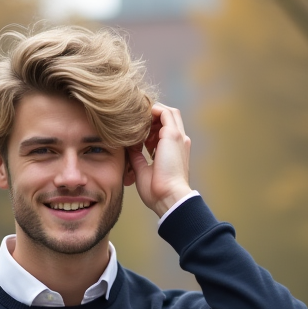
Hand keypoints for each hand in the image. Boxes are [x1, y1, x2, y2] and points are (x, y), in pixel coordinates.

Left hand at [129, 103, 193, 217]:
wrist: (169, 197)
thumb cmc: (157, 191)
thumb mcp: (143, 169)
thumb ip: (137, 155)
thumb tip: (128, 145)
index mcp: (175, 150)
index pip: (165, 129)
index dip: (150, 128)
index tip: (137, 137)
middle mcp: (179, 141)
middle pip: (168, 117)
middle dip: (152, 118)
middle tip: (136, 128)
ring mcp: (177, 136)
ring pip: (168, 112)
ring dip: (152, 114)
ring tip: (138, 125)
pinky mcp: (172, 135)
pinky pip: (164, 112)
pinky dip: (152, 111)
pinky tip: (140, 121)